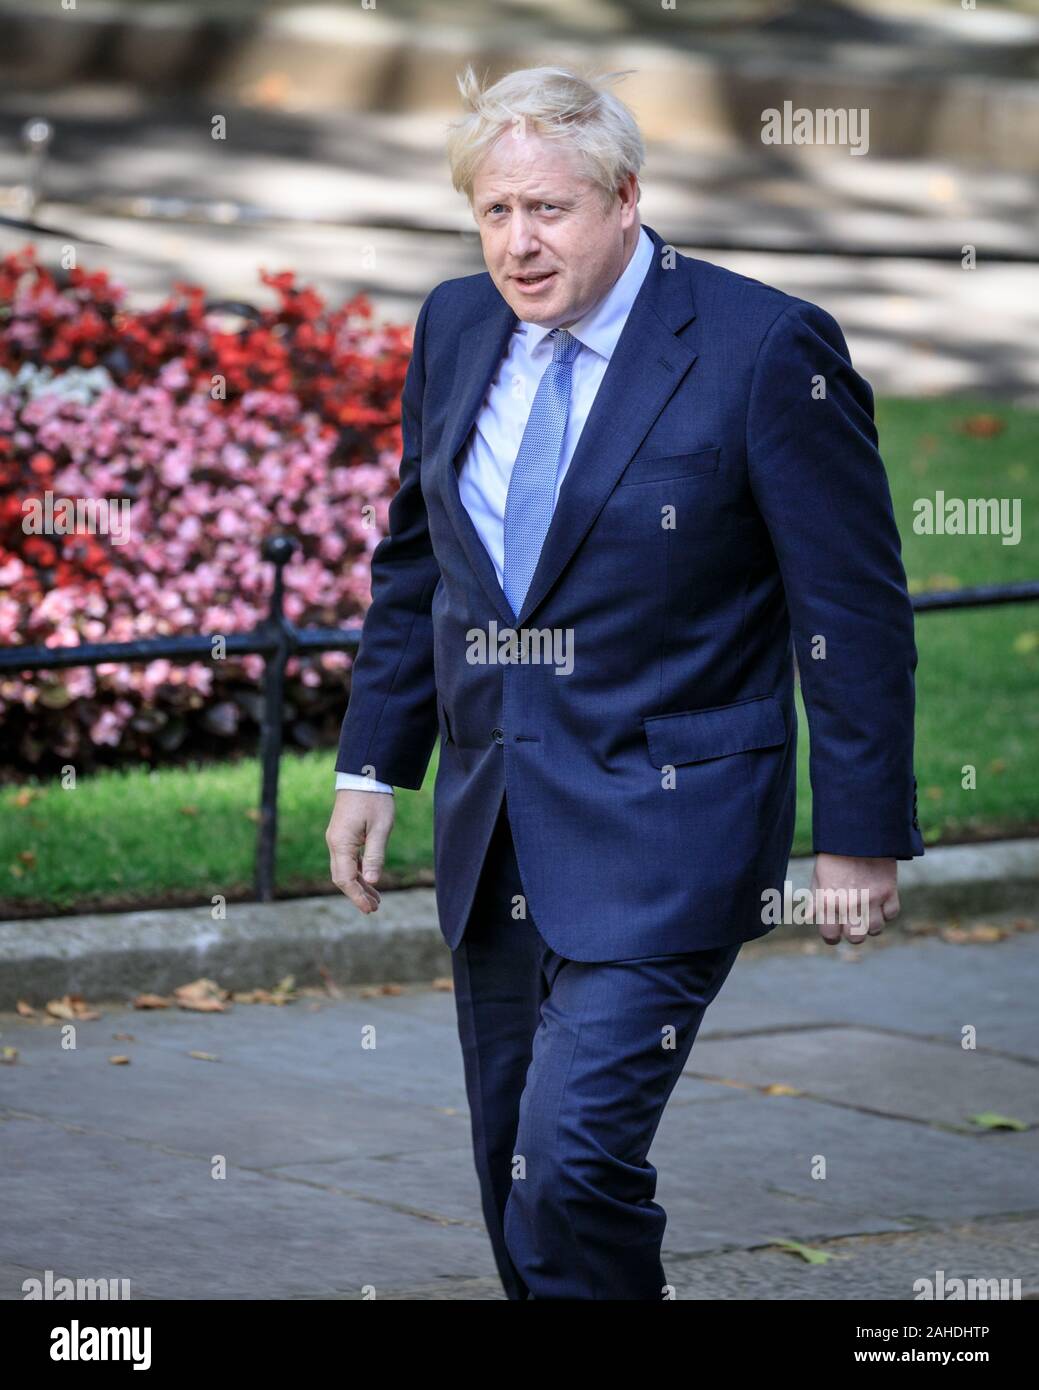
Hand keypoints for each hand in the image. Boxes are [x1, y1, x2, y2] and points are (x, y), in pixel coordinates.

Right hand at [326, 788, 395, 913]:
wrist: (364, 774)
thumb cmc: (374, 799)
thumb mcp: (380, 828)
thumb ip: (375, 856)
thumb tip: (372, 881)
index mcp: (341, 843)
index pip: (346, 879)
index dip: (357, 896)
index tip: (369, 909)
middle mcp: (334, 843)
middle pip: (342, 877)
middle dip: (357, 894)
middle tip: (374, 908)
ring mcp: (337, 838)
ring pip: (345, 869)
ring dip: (359, 884)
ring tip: (375, 898)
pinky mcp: (343, 834)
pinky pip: (348, 859)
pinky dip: (358, 871)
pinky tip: (370, 879)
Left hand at [809, 854, 898, 944]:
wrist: (858, 833)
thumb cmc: (834, 856)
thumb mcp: (818, 877)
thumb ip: (816, 901)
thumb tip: (810, 917)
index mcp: (827, 901)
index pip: (830, 936)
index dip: (832, 936)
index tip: (835, 931)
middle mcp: (849, 904)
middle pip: (856, 938)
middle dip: (853, 933)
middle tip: (852, 923)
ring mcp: (871, 899)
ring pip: (875, 930)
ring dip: (871, 924)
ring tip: (867, 912)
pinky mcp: (889, 891)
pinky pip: (891, 915)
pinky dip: (886, 911)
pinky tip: (880, 902)